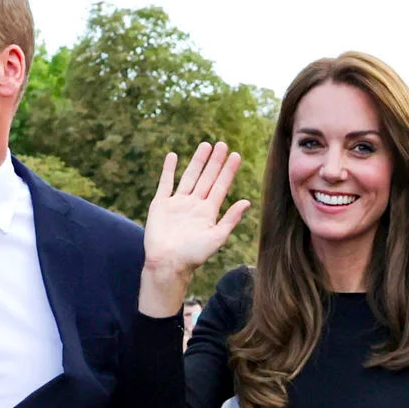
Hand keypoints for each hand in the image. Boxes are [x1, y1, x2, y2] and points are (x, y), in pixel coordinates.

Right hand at [140, 143, 250, 290]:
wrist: (167, 263)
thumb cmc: (193, 255)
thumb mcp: (217, 238)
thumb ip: (230, 219)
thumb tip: (247, 202)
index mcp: (208, 212)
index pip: (221, 186)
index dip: (228, 171)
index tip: (236, 155)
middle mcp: (194, 205)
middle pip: (207, 178)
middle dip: (215, 161)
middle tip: (222, 144)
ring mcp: (177, 203)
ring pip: (189, 176)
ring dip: (197, 161)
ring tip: (205, 145)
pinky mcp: (160, 204)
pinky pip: (165, 183)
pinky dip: (168, 169)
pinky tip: (173, 156)